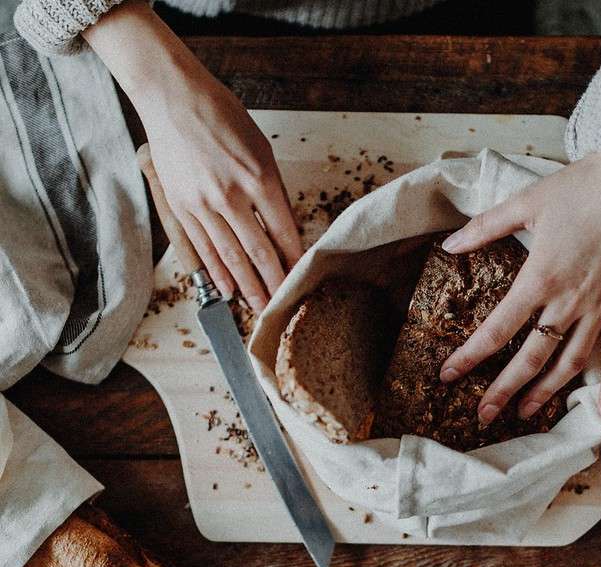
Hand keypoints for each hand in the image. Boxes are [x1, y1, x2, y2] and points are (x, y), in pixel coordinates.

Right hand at [138, 71, 301, 311]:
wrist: (172, 97)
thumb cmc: (220, 116)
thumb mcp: (261, 148)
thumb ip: (273, 191)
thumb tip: (285, 228)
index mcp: (259, 177)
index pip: (283, 232)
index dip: (293, 260)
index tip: (300, 278)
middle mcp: (231, 195)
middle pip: (259, 252)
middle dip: (273, 284)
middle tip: (283, 307)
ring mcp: (203, 204)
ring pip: (230, 257)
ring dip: (247, 287)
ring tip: (259, 307)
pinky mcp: (181, 207)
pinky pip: (203, 248)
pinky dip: (217, 272)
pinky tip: (228, 290)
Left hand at [439, 152, 600, 420]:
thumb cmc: (582, 185)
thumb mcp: (526, 202)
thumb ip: (485, 228)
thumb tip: (448, 246)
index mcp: (539, 277)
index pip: (496, 329)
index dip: (469, 356)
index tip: (448, 376)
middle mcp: (570, 299)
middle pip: (531, 356)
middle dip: (504, 390)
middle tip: (484, 416)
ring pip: (572, 361)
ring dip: (547, 390)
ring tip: (526, 413)